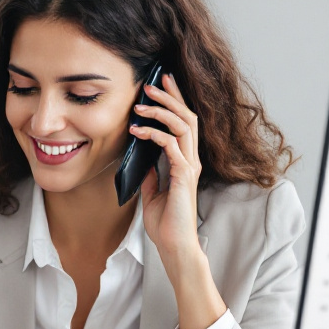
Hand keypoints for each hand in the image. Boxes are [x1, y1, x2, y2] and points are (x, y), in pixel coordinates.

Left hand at [132, 73, 227, 328]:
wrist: (174, 247)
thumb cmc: (166, 224)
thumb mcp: (153, 193)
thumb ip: (152, 174)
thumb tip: (143, 159)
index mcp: (186, 162)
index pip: (183, 123)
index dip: (175, 101)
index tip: (163, 83)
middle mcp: (191, 160)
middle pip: (187, 117)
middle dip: (170, 96)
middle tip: (152, 81)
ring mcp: (190, 167)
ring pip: (182, 125)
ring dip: (161, 110)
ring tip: (140, 103)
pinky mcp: (184, 176)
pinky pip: (171, 145)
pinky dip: (153, 134)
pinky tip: (137, 131)